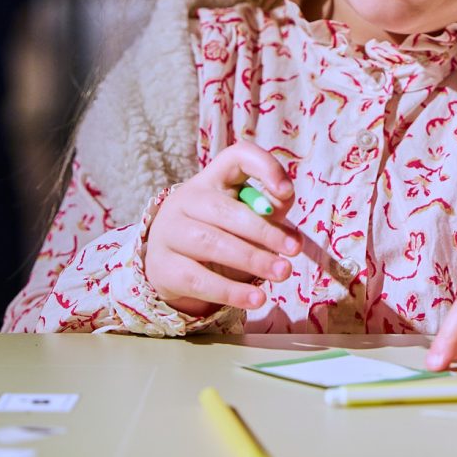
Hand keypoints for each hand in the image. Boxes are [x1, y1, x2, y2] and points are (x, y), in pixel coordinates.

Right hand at [145, 141, 301, 315]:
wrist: (170, 264)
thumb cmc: (219, 233)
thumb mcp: (244, 216)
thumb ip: (269, 213)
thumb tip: (291, 229)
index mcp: (213, 178)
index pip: (236, 157)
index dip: (263, 167)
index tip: (287, 192)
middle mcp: (187, 199)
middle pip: (224, 210)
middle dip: (264, 231)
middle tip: (294, 250)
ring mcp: (169, 232)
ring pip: (211, 243)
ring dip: (252, 260)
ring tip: (282, 273)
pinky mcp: (163, 267)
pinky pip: (199, 279)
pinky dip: (231, 291)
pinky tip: (256, 299)